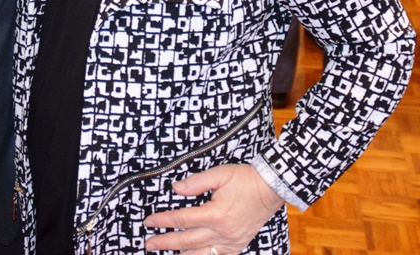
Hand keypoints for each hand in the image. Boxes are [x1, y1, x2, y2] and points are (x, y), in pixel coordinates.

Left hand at [144, 163, 283, 252]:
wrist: (271, 188)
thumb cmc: (245, 179)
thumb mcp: (219, 174)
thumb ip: (196, 182)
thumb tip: (175, 188)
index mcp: (215, 214)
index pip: (182, 219)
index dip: (163, 221)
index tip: (149, 222)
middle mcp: (222, 232)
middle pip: (188, 241)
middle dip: (165, 242)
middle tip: (149, 244)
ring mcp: (231, 241)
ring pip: (202, 254)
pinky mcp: (238, 244)